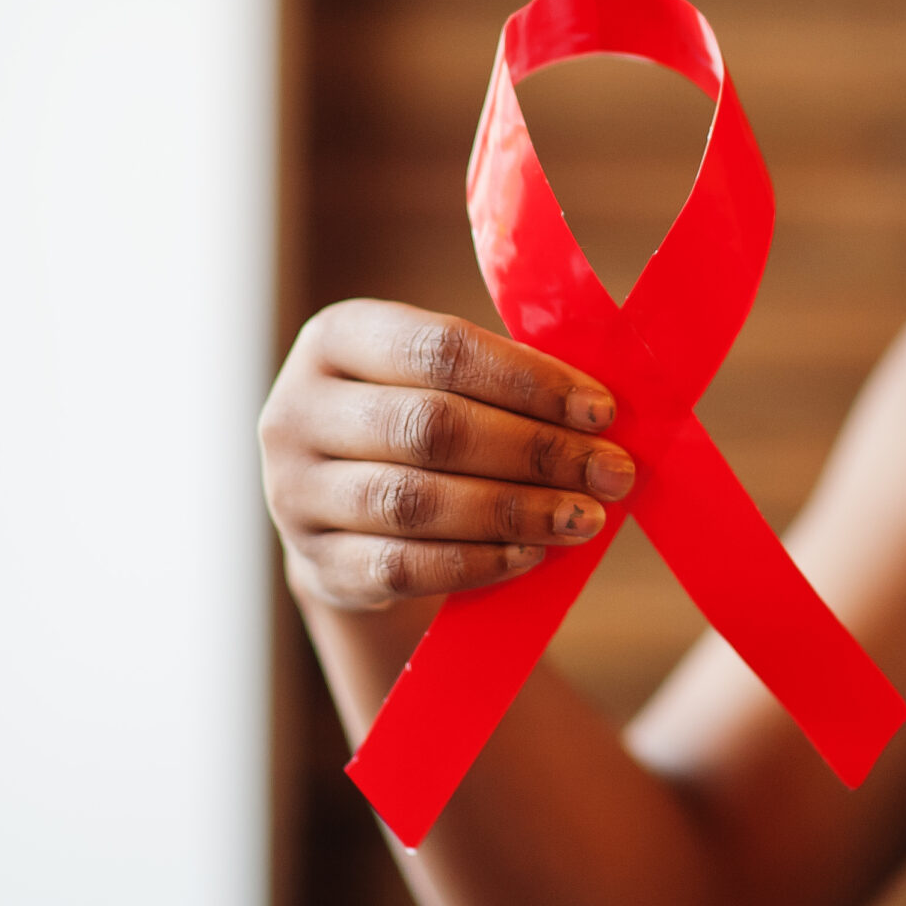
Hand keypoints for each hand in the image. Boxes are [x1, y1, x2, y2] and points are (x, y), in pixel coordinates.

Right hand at [261, 299, 635, 611]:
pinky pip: (402, 568)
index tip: (602, 411)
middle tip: (610, 473)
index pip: (440, 348)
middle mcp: (298, 410)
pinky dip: (475, 562)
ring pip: (416, 502)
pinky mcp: (316, 564)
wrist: (343, 511)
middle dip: (535, 450)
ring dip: (515, 511)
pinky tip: (530, 555)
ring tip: (584, 517)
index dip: (529, 380)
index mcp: (336, 338)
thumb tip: (600, 409)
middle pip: (431, 426)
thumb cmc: (418, 423)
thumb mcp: (441, 380)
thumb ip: (507, 379)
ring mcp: (295, 493)